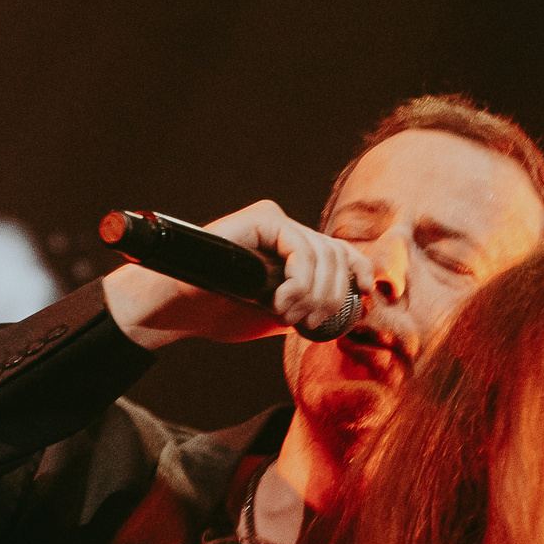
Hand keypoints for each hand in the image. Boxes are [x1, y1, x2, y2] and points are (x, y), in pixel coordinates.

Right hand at [103, 199, 373, 348]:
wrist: (179, 310)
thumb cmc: (222, 312)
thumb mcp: (282, 315)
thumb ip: (315, 308)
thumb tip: (358, 311)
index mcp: (296, 251)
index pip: (345, 254)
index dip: (361, 273)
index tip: (365, 299)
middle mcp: (289, 231)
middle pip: (338, 255)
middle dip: (333, 296)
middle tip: (307, 324)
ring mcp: (275, 223)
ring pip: (323, 254)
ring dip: (314, 294)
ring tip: (288, 315)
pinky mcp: (261, 219)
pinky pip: (299, 246)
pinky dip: (299, 279)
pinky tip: (281, 300)